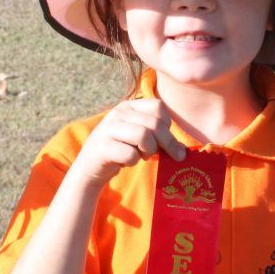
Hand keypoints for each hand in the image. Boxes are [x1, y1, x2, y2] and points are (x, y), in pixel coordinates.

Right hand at [69, 98, 185, 185]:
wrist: (91, 168)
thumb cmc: (121, 151)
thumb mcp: (140, 139)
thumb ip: (161, 139)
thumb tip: (183, 152)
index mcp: (129, 106)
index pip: (158, 107)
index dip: (166, 124)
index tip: (162, 139)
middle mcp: (118, 113)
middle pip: (154, 124)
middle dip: (164, 143)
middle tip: (161, 156)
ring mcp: (108, 129)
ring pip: (144, 136)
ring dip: (147, 151)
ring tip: (140, 156)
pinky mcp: (102, 147)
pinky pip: (130, 155)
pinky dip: (133, 162)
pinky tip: (125, 162)